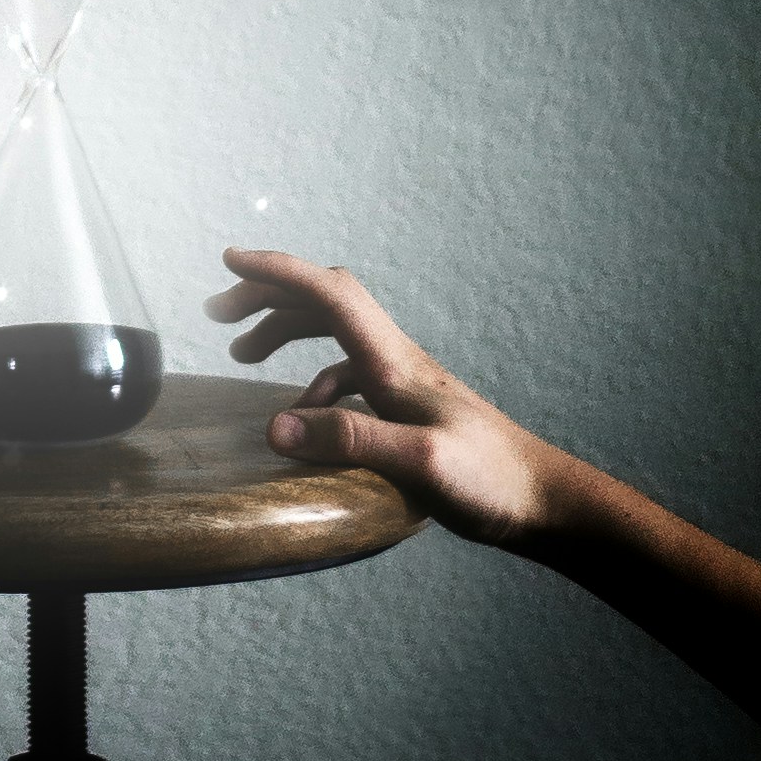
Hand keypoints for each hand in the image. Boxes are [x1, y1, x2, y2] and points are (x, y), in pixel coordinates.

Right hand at [205, 250, 568, 549]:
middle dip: (270, 296)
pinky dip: (313, 385)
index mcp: (395, 362)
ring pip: (335, 336)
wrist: (541, 500)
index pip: (331, 294)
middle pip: (327, 302)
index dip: (279, 271)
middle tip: (219, 313)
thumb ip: (349, 441)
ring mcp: (402, 385)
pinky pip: (348, 379)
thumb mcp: (419, 463)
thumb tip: (276, 426)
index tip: (230, 260)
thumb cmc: (489, 479)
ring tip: (243, 353)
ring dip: (287, 332)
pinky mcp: (406, 413)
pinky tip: (304, 421)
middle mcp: (397, 362)